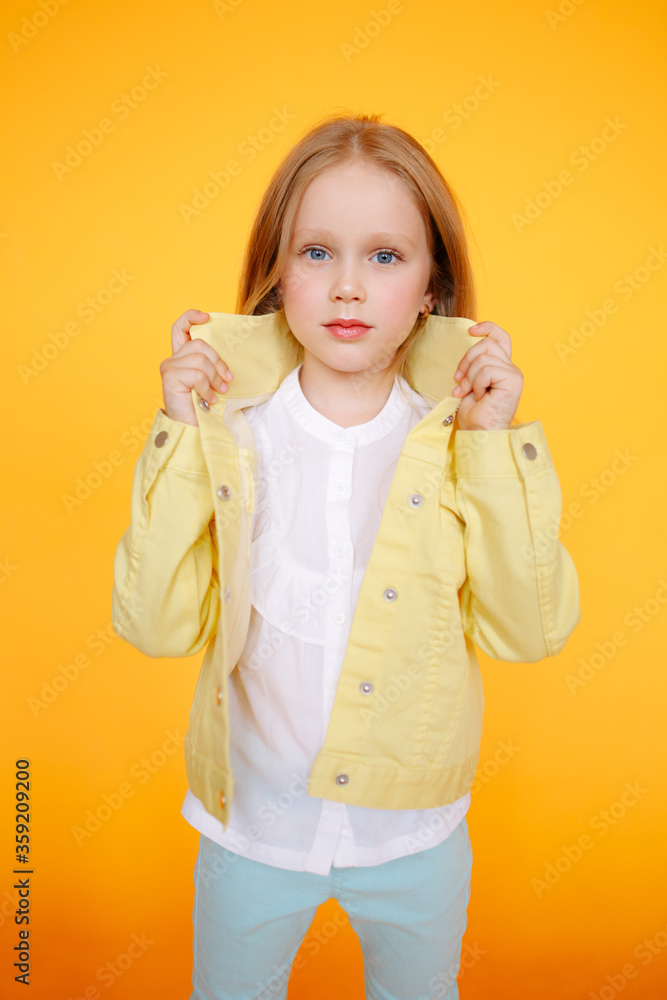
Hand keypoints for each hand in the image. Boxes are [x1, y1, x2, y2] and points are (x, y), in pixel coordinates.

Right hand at [159, 309, 233, 425]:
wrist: (193, 430)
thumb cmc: (203, 408)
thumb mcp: (210, 381)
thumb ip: (211, 365)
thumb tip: (225, 356)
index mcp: (182, 358)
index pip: (180, 328)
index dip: (192, 317)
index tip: (207, 317)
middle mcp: (172, 360)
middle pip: (200, 345)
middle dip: (218, 363)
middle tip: (227, 382)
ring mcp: (169, 367)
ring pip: (201, 359)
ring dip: (214, 378)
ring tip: (217, 393)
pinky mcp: (170, 377)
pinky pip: (197, 374)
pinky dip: (207, 388)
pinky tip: (208, 399)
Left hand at [451, 321, 522, 429]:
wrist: (479, 433)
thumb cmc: (475, 413)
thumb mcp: (470, 382)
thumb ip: (474, 364)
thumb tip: (470, 345)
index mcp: (501, 367)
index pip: (500, 337)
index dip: (487, 328)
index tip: (470, 331)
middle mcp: (511, 368)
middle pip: (486, 344)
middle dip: (466, 361)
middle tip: (459, 382)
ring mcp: (514, 373)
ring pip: (483, 358)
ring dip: (470, 377)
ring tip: (470, 393)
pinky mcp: (513, 380)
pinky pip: (486, 370)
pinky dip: (476, 384)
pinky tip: (480, 397)